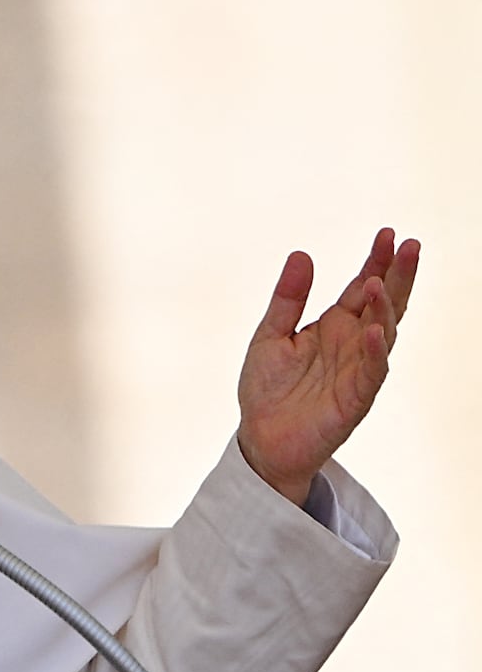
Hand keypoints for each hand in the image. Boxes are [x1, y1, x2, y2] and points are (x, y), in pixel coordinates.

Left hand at [236, 228, 419, 504]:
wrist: (260, 438)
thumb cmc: (268, 389)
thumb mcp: (270, 335)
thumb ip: (287, 299)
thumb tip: (302, 254)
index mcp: (334, 326)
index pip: (362, 288)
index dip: (376, 262)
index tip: (388, 233)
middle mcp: (352, 344)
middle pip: (383, 304)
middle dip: (398, 275)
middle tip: (410, 245)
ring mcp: (357, 370)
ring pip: (382, 333)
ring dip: (383, 308)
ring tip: (378, 283)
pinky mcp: (355, 398)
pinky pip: (371, 372)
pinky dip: (374, 351)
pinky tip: (374, 330)